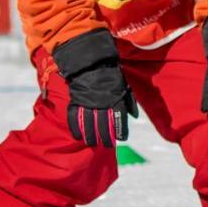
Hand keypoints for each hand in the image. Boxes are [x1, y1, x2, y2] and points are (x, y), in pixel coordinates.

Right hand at [52, 29, 136, 146]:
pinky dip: (75, 128)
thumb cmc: (109, 72)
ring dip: (91, 136)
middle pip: (104, 126)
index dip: (120, 131)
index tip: (121, 139)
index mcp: (115, 99)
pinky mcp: (76, 100)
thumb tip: (133, 116)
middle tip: (106, 145)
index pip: (119, 120)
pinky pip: (74, 118)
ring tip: (92, 144)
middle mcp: (102, 104)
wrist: (91, 60)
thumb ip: (128, 101)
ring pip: (89, 125)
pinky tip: (77, 137)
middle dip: (106, 138)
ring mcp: (88, 103)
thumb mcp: (123, 84)